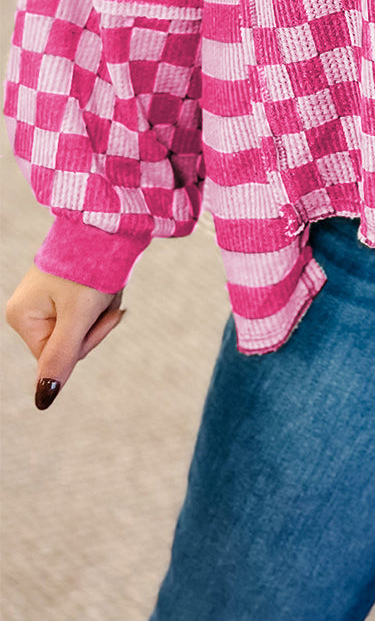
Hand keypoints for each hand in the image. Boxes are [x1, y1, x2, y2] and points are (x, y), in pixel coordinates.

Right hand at [5, 266, 125, 409]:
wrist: (107, 221)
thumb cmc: (90, 266)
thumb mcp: (78, 315)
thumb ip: (61, 356)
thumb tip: (43, 399)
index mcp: (21, 317)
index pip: (58, 357)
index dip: (88, 339)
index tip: (106, 313)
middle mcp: (27, 310)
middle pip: (70, 343)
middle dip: (95, 322)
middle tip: (106, 295)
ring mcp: (44, 300)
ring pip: (81, 326)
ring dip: (102, 309)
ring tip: (106, 285)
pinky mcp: (62, 290)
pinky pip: (86, 310)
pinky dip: (102, 300)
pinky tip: (106, 283)